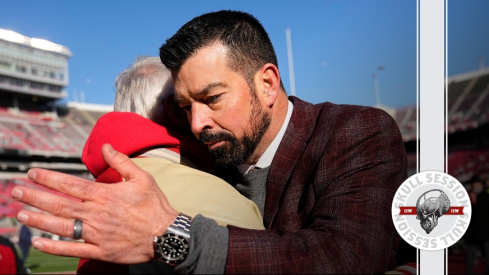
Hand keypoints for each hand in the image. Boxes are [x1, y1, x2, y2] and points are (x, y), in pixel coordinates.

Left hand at [11, 144, 178, 262]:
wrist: (166, 235)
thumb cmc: (155, 205)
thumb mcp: (142, 177)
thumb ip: (121, 161)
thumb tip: (105, 146)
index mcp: (104, 195)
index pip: (69, 184)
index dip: (48, 178)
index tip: (32, 173)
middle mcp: (95, 214)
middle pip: (59, 204)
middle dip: (35, 197)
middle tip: (16, 192)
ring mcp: (96, 234)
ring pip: (60, 227)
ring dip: (38, 220)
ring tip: (20, 215)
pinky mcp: (100, 251)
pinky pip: (72, 249)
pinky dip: (53, 247)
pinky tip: (37, 242)